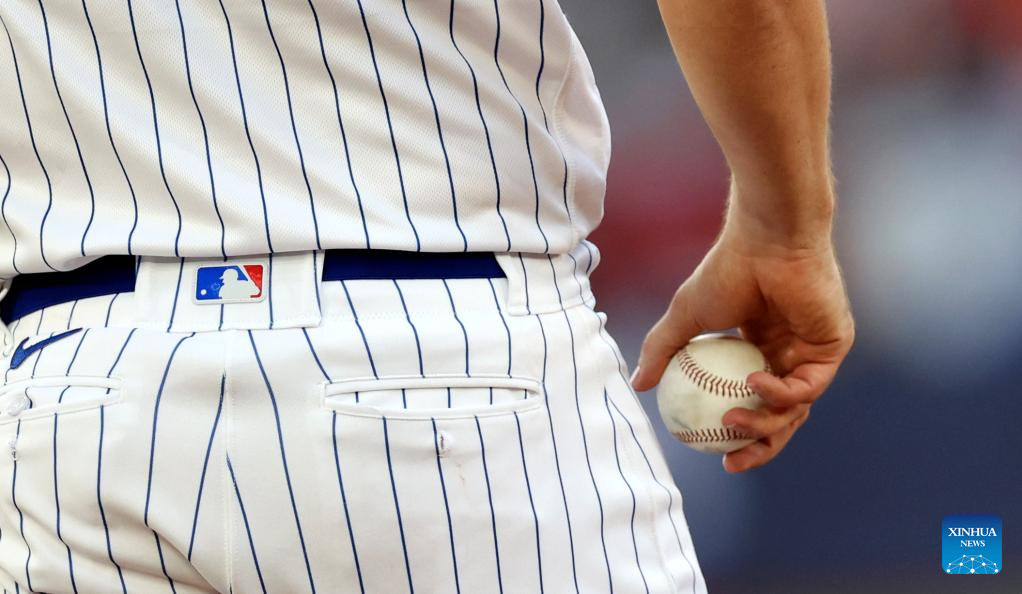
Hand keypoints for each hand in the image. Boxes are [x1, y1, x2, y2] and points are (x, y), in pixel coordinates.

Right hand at [630, 214, 853, 472]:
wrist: (765, 241)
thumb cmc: (725, 270)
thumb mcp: (684, 318)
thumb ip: (662, 351)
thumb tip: (637, 384)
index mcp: (758, 350)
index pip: (754, 405)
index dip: (739, 437)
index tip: (715, 456)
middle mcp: (788, 355)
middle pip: (780, 418)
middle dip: (758, 448)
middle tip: (731, 462)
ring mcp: (812, 353)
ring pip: (794, 409)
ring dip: (763, 424)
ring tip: (730, 422)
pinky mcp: (832, 347)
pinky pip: (808, 387)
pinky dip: (780, 393)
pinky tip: (753, 384)